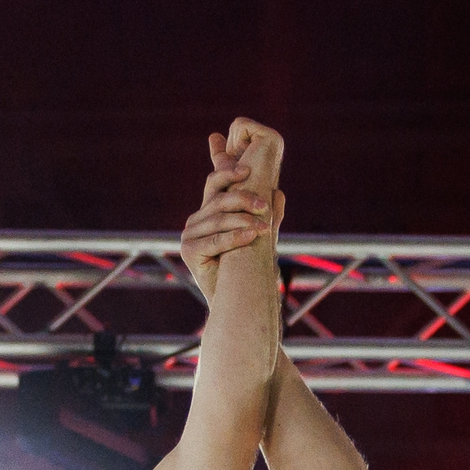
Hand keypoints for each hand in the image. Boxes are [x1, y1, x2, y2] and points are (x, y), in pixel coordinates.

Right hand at [178, 119, 287, 293]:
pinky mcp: (189, 252)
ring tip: (263, 228)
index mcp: (208, 212)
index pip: (214, 184)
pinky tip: (251, 236)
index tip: (247, 169)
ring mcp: (189, 236)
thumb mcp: (260, 237)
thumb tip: (279, 193)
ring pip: (218, 220)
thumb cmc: (246, 267)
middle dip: (243, 199)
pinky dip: (234, 237)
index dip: (227, 172)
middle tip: (263, 206)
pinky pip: (215, 240)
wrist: (234, 300)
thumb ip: (268, 216)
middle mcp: (196, 221)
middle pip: (218, 200)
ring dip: (243, 221)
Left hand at [215, 114, 284, 195]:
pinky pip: (240, 125)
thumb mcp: (228, 171)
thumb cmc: (239, 198)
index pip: (237, 133)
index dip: (231, 151)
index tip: (240, 169)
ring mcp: (275, 139)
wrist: (249, 212)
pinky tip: (248, 163)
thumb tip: (214, 135)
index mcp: (268, 148)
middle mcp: (275, 142)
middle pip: (236, 127)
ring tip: (247, 170)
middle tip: (244, 172)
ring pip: (238, 125)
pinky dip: (236, 144)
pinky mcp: (271, 137)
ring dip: (233, 150)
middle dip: (231, 150)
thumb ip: (222, 155)